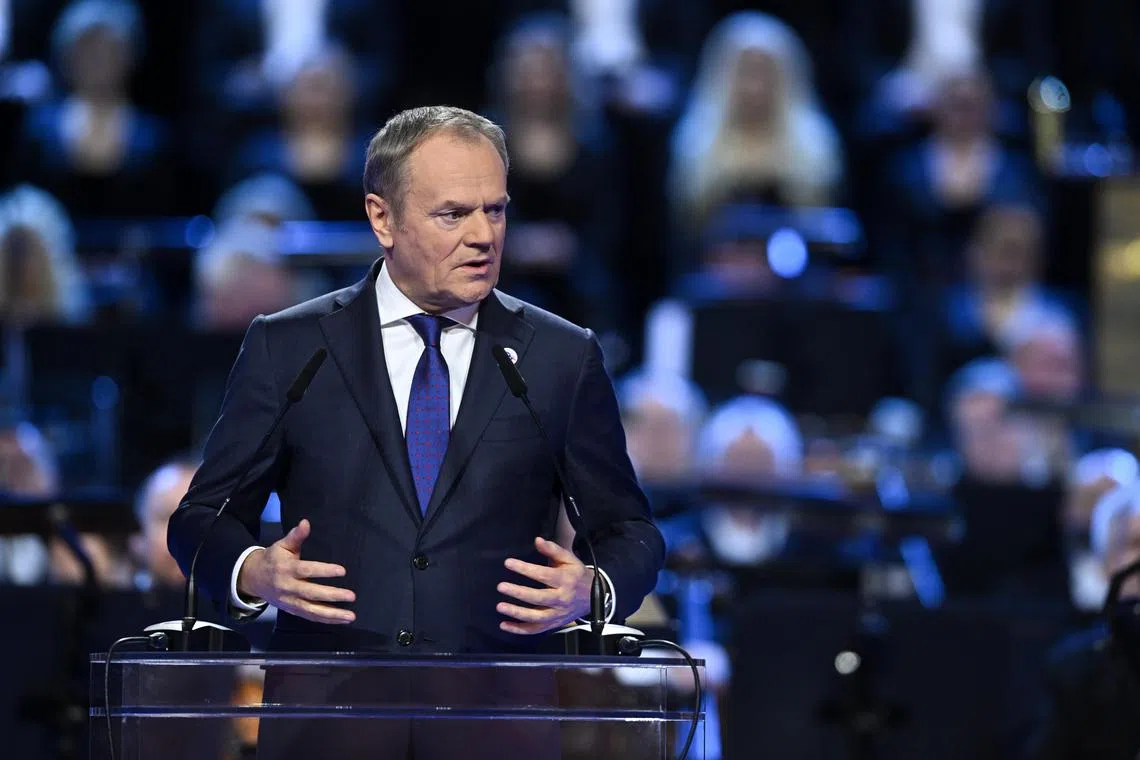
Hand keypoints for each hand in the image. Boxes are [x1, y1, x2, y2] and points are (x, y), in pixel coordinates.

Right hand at [236, 519, 355, 623]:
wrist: (253, 579)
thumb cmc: (273, 559)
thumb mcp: (282, 545)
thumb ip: (295, 536)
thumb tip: (306, 522)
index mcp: (287, 569)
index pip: (307, 570)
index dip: (324, 571)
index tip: (342, 571)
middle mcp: (289, 587)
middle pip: (312, 593)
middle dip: (332, 596)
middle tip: (351, 596)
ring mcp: (290, 602)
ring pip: (312, 610)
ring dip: (332, 614)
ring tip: (350, 615)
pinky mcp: (292, 611)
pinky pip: (310, 617)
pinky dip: (326, 620)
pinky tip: (341, 620)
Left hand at [497, 537, 591, 634]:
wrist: (595, 597)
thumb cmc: (577, 575)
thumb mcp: (570, 559)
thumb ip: (553, 549)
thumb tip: (537, 540)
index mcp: (565, 580)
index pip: (543, 575)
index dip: (525, 569)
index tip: (508, 563)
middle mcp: (562, 599)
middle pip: (538, 597)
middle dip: (518, 592)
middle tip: (501, 586)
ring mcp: (557, 614)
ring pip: (536, 617)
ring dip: (517, 613)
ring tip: (500, 606)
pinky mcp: (553, 624)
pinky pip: (535, 630)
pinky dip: (519, 630)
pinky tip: (504, 625)